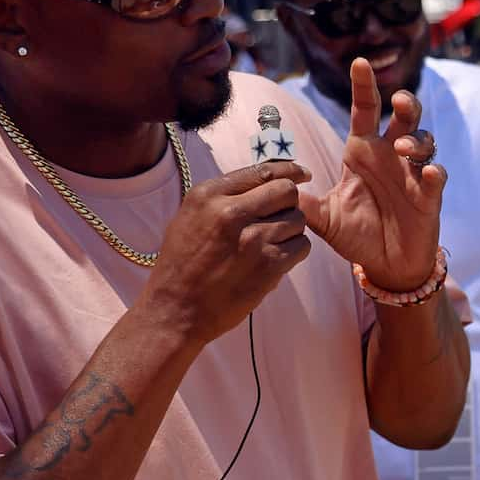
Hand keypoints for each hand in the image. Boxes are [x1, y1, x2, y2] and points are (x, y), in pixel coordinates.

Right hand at [141, 159, 311, 345]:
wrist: (176, 309)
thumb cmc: (182, 263)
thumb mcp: (191, 216)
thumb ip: (224, 196)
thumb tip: (266, 181)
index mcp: (209, 194)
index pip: (263, 170)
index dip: (290, 171)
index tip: (303, 174)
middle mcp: (231, 211)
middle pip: (287, 191)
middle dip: (289, 203)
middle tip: (278, 218)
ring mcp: (253, 239)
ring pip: (298, 219)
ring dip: (291, 230)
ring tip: (270, 245)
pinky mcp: (269, 265)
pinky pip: (302, 246)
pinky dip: (294, 252)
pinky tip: (275, 260)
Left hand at [301, 57, 446, 290]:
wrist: (385, 266)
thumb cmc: (356, 234)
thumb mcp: (323, 218)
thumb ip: (301, 202)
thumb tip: (273, 188)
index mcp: (363, 152)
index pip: (365, 110)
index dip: (363, 85)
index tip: (358, 62)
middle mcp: (390, 156)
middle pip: (404, 117)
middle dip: (406, 103)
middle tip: (398, 102)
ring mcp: (412, 175)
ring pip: (424, 141)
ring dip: (416, 140)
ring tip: (403, 149)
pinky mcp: (429, 197)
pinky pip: (436, 177)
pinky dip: (434, 171)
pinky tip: (429, 173)